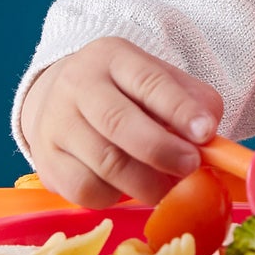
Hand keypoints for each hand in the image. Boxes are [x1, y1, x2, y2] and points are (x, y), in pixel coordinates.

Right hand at [20, 36, 223, 207]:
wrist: (60, 99)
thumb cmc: (124, 94)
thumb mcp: (159, 80)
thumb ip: (192, 99)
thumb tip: (208, 131)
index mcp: (113, 57)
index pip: (148, 80)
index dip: (180, 109)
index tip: (205, 134)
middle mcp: (78, 85)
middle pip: (119, 123)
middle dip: (162, 150)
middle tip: (190, 167)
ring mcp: (56, 123)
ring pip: (104, 162)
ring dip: (145, 183)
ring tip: (167, 187)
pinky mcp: (45, 161)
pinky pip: (85, 190)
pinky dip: (114, 197)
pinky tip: (126, 188)